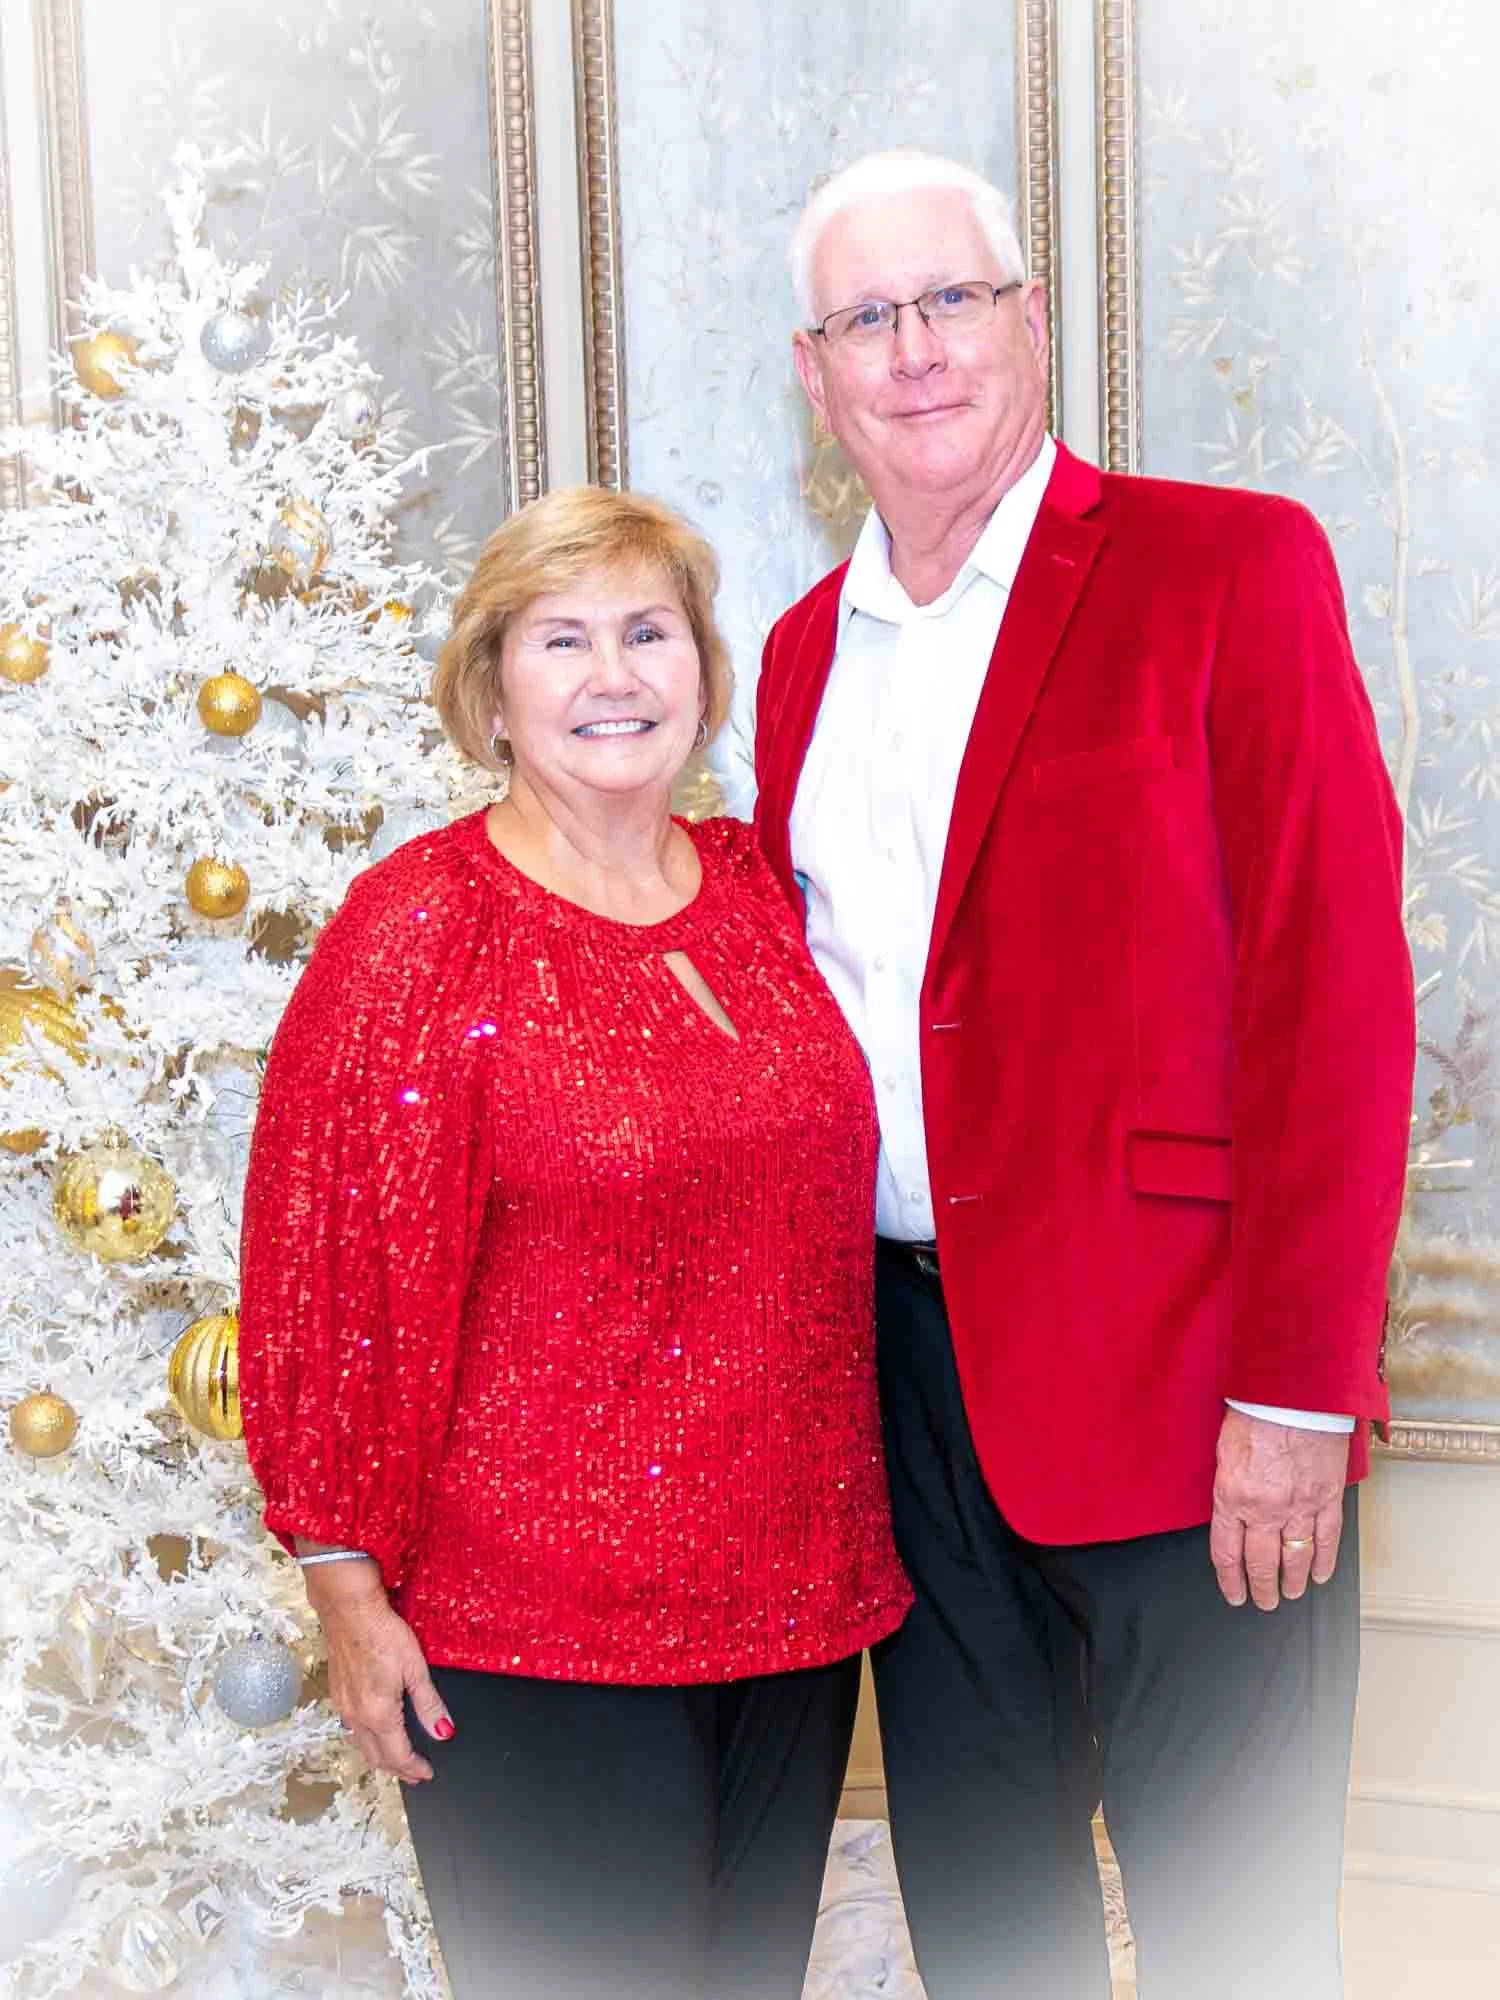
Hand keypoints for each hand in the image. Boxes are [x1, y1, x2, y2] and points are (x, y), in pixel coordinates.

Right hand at [302, 1560, 452, 1781]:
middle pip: (377, 1757)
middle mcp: (357, 1716)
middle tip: (415, 1775)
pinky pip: (353, 1729)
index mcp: (379, 1714)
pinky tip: (377, 1733)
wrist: (349, 1611)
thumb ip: (429, 1704)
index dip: (414, 1768)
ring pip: (362, 1745)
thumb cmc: (383, 1633)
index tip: (427, 1774)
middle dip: (398, 1769)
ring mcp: (344, 1706)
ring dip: (381, 1757)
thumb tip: (443, 1732)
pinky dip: (368, 1740)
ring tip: (398, 1760)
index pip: (398, 1755)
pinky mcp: (338, 1694)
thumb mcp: (415, 1668)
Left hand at [1210, 1409, 1350, 1610]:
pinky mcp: (1327, 1498)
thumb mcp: (1224, 1449)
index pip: (1227, 1552)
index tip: (1234, 1594)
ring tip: (1291, 1594)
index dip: (1230, 1579)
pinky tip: (1321, 1575)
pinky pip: (1327, 1540)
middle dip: (1261, 1588)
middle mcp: (1266, 1508)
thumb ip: (1228, 1486)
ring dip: (1293, 1581)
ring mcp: (1299, 1506)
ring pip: (1296, 1558)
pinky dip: (1325, 1561)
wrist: (1296, 1391)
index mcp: (1233, 1496)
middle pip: (1262, 1562)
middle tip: (1264, 1602)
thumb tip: (1231, 1511)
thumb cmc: (1255, 1411)